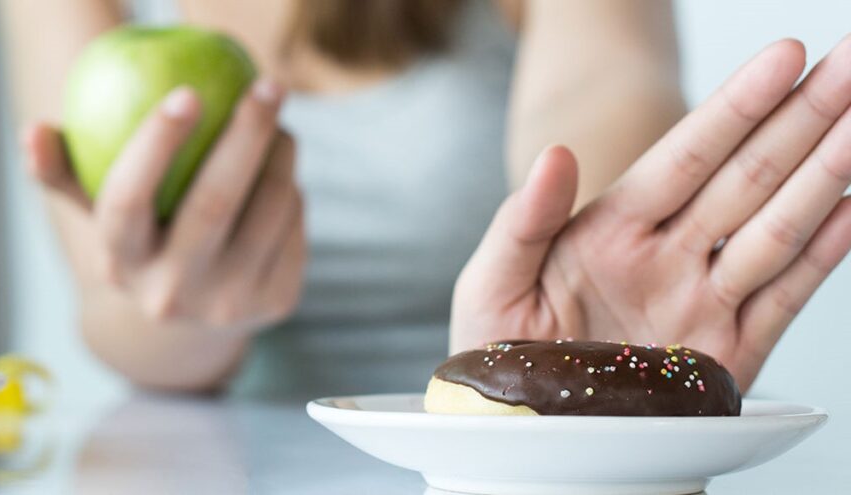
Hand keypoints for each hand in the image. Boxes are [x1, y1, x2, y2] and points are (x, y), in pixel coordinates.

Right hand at [22, 79, 304, 334]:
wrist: (189, 326)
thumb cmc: (141, 241)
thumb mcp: (98, 215)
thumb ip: (63, 173)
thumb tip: (33, 130)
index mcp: (121, 264)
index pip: (128, 200)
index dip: (155, 144)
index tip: (186, 92)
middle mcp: (173, 293)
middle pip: (215, 202)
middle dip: (246, 133)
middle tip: (266, 85)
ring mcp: (229, 303)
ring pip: (269, 208)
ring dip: (282, 153)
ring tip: (278, 123)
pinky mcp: (276, 302)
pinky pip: (295, 224)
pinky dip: (292, 188)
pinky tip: (281, 173)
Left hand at [452, 37, 850, 390]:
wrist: (524, 432)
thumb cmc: (501, 353)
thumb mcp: (491, 285)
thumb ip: (522, 222)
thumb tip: (554, 155)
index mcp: (610, 231)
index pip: (684, 157)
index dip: (735, 109)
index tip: (785, 57)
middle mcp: (666, 257)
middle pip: (746, 177)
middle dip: (803, 119)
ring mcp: (701, 302)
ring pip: (776, 227)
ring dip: (827, 173)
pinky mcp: (727, 356)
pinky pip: (782, 298)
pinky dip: (822, 256)